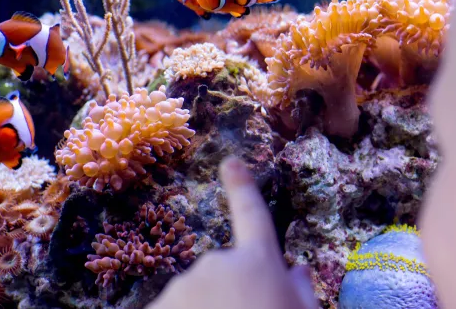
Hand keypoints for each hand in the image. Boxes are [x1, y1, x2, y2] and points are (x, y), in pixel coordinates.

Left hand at [146, 156, 317, 308]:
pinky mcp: (156, 308)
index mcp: (258, 262)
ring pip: (195, 296)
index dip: (242, 187)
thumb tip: (296, 271)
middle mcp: (218, 263)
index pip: (252, 215)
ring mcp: (183, 286)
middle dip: (230, 292)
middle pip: (224, 271)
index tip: (230, 162)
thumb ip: (300, 292)